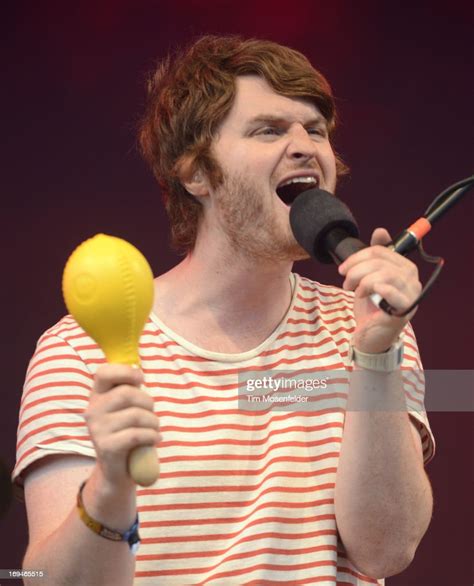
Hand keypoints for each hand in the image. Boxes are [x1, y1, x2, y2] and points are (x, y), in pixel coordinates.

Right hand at [84, 364, 160, 488]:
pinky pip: (137, 435)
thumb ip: (129, 390)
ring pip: (136, 415)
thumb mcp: (125, 408)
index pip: (103, 373)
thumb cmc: (127, 431)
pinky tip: (155, 439)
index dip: (126, 372)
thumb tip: (139, 371)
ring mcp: (97, 429)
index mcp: (97, 395)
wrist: (117, 469)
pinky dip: (152, 436)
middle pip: (127, 393)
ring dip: (153, 422)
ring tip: (154, 429)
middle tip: (152, 413)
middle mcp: (93, 410)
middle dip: (148, 402)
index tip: (140, 380)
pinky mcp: (106, 447)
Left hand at [338, 228, 421, 353]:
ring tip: (356, 292)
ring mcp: (411, 294)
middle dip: (357, 270)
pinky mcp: (405, 309)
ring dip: (363, 281)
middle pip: (381, 261)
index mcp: (404, 267)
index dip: (358, 257)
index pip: (381, 251)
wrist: (370, 335)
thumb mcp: (369, 277)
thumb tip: (380, 231)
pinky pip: (393, 292)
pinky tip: (366, 296)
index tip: (343, 268)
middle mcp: (412, 278)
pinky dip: (376, 290)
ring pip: (385, 274)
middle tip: (346, 282)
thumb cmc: (372, 306)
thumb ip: (375, 256)